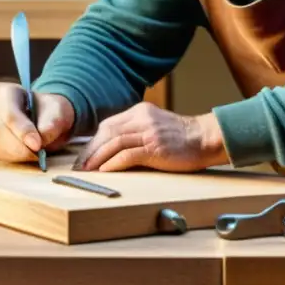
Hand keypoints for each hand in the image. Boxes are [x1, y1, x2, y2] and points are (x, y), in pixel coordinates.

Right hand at [0, 83, 74, 162]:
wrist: (43, 120)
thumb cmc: (48, 113)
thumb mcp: (58, 112)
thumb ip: (52, 123)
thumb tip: (42, 139)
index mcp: (8, 93)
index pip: (10, 113)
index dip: (23, 131)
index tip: (37, 145)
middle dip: (18, 148)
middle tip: (38, 155)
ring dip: (15, 155)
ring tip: (34, 155)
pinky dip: (9, 158)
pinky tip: (24, 156)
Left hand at [73, 102, 227, 172]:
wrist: (205, 138)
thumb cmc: (182, 138)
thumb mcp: (155, 127)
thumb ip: (136, 132)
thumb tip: (112, 149)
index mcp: (140, 112)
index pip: (108, 125)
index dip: (93, 141)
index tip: (84, 156)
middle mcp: (141, 118)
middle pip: (107, 133)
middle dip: (90, 151)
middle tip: (79, 166)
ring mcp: (148, 132)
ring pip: (114, 143)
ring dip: (97, 159)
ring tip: (87, 171)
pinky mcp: (155, 147)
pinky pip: (127, 155)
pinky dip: (113, 164)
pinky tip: (105, 172)